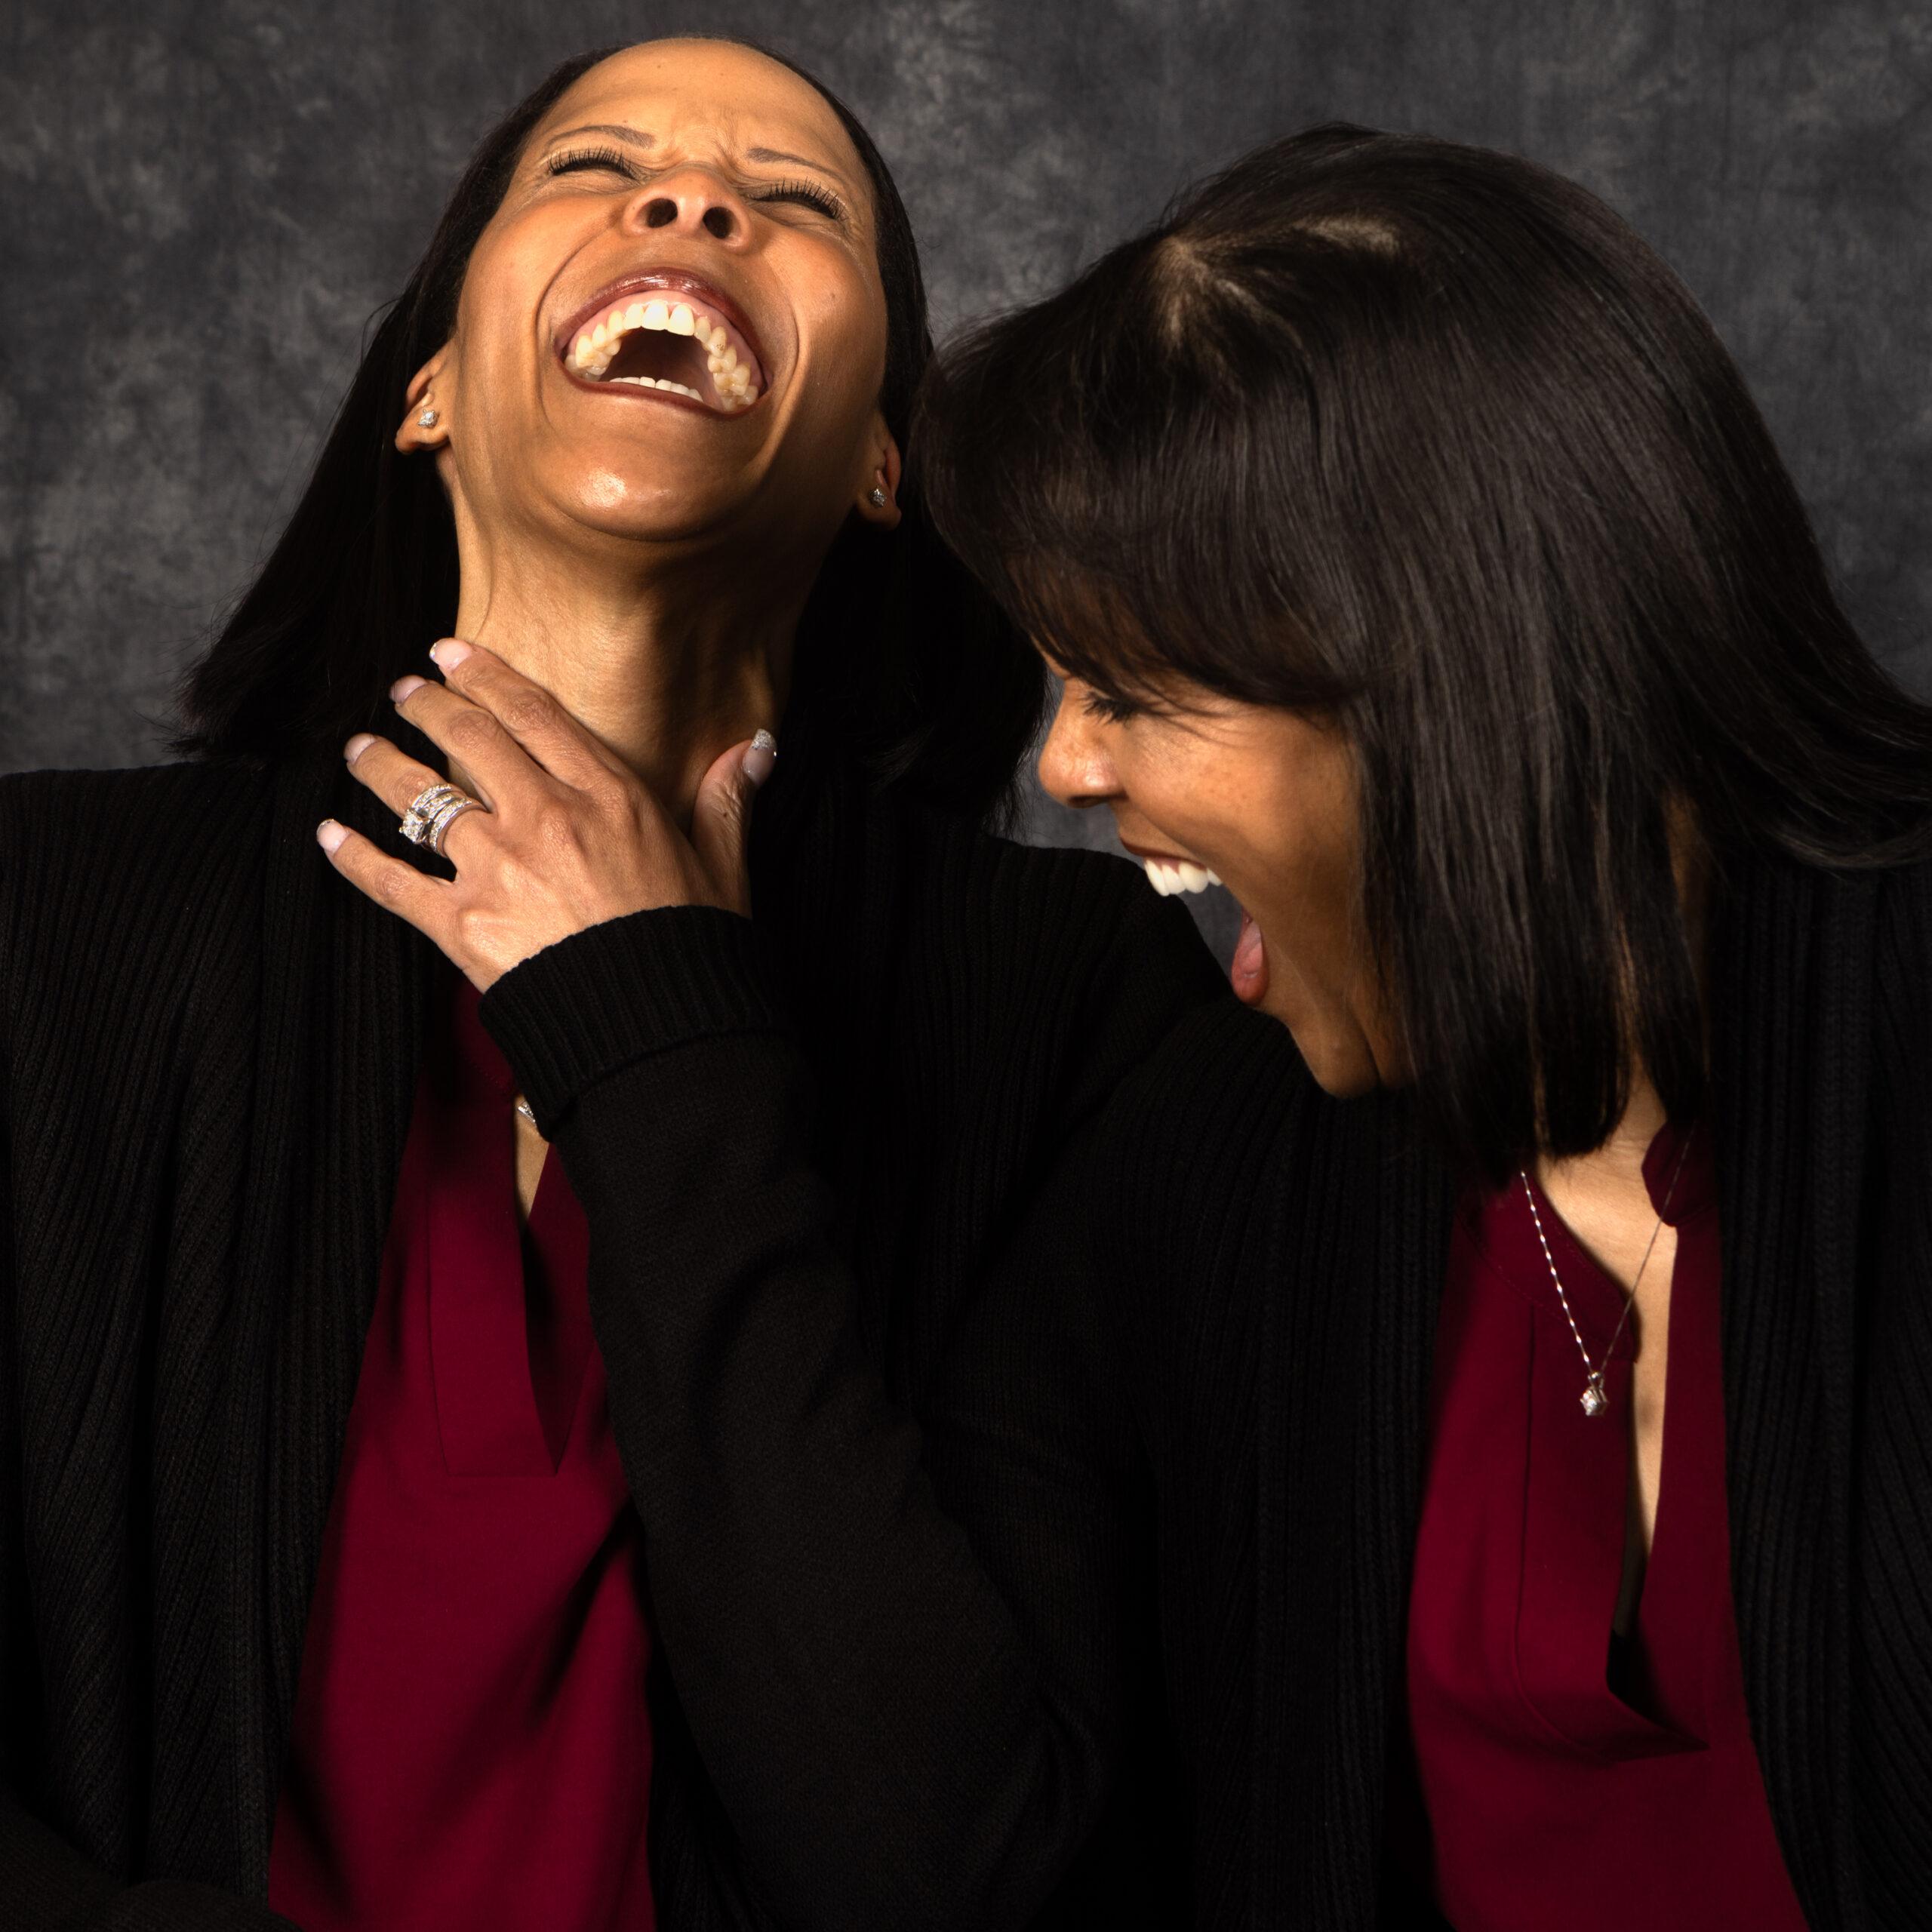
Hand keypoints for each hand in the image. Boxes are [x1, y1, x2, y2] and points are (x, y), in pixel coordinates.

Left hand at [316, 638, 776, 991]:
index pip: (534, 715)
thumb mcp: (726, 869)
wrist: (658, 1028)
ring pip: (421, 798)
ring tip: (361, 751)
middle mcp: (545, 818)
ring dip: (382, 768)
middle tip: (405, 693)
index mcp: (608, 796)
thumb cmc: (694, 950)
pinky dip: (353, 859)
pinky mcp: (463, 927)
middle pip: (469, 740)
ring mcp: (498, 869)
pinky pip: (392, 882)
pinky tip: (327, 838)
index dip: (487, 676)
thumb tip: (756, 747)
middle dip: (427, 707)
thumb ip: (726, 801)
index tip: (453, 654)